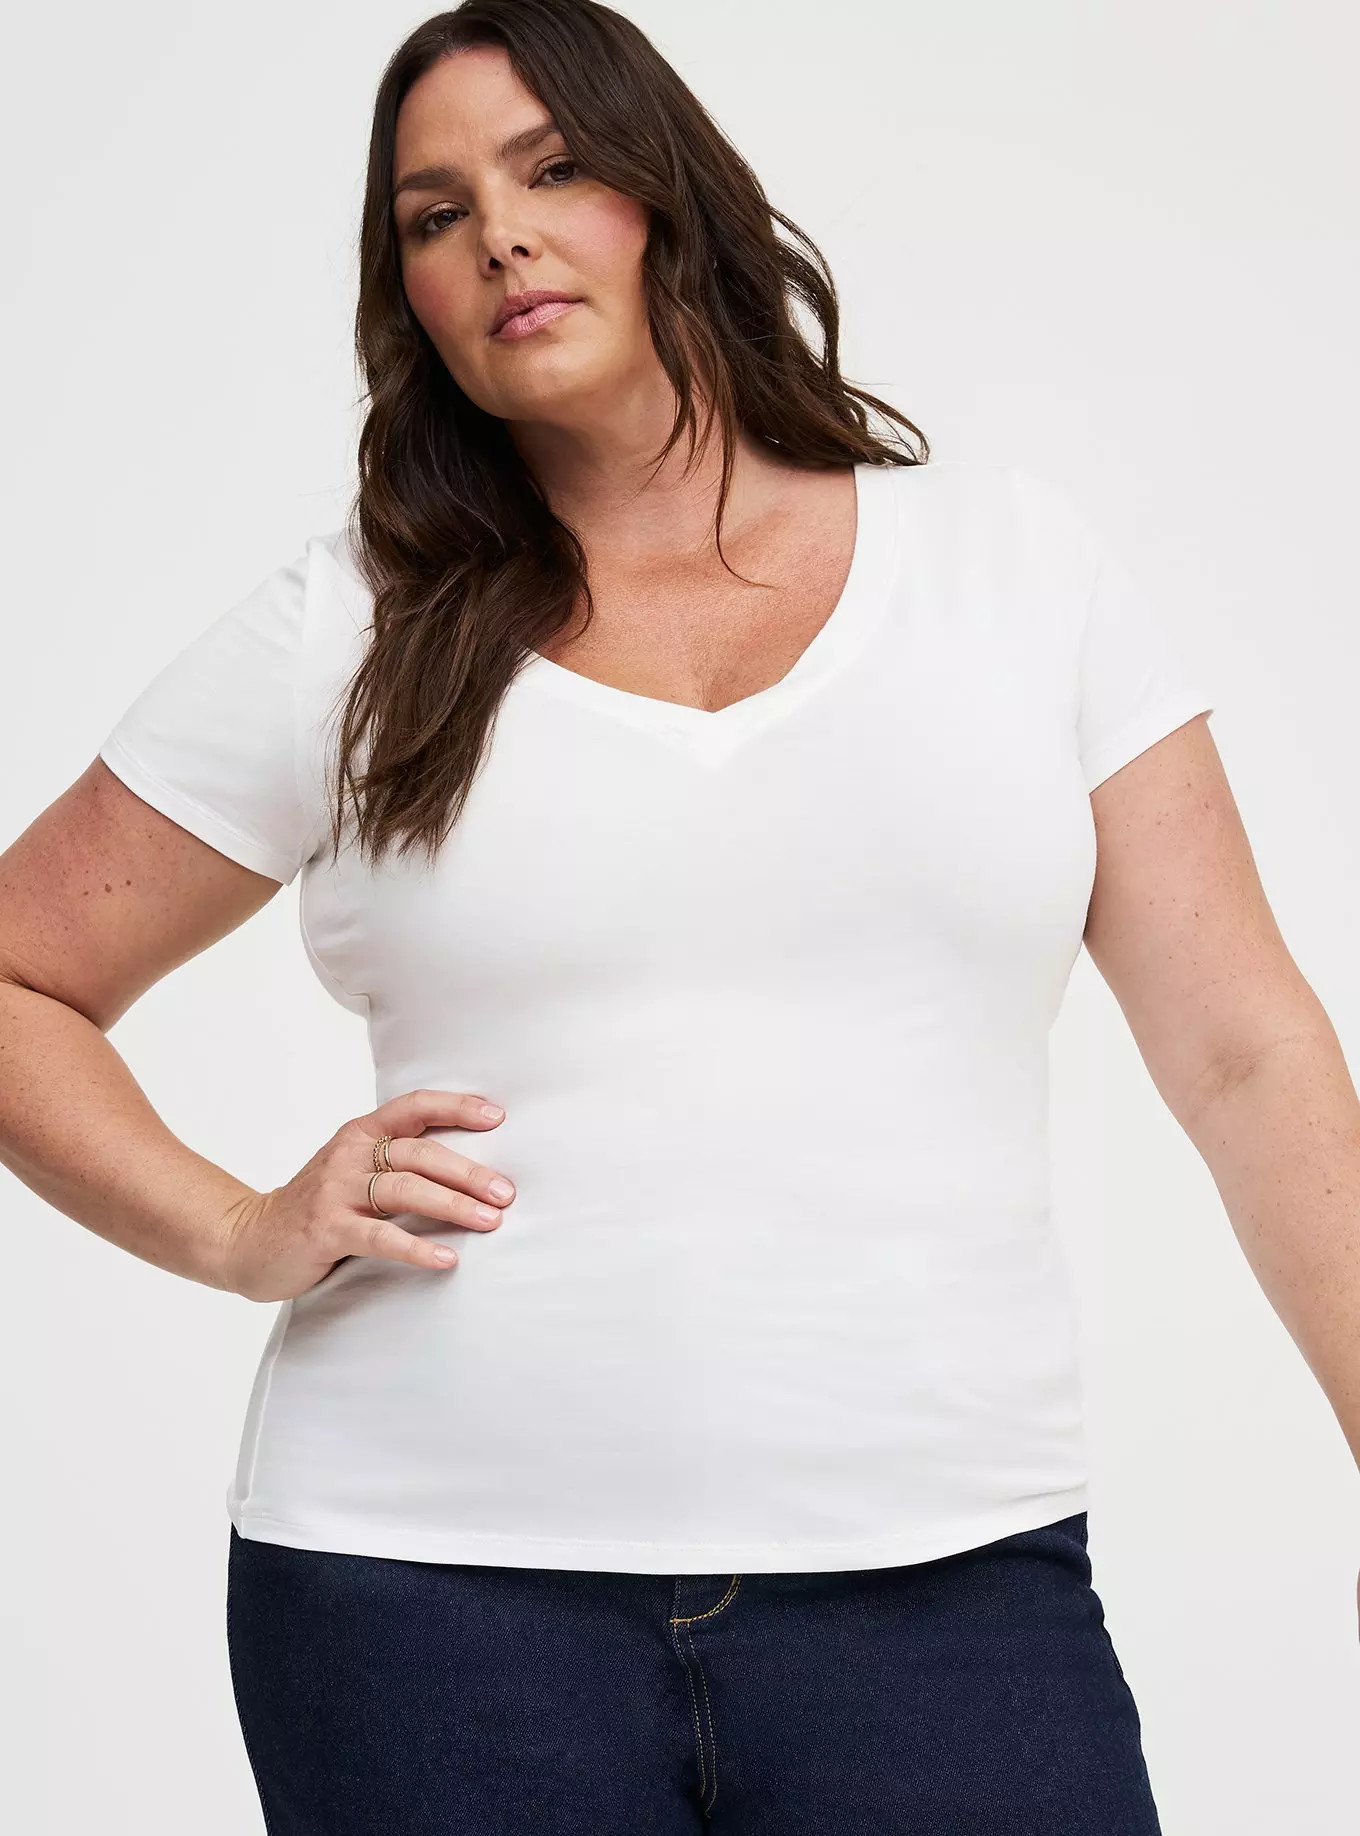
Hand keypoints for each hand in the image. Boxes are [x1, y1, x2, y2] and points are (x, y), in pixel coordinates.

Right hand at [217, 1089, 514, 1301]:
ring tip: (490, 1221)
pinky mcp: (326, 1229)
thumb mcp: (353, 1171)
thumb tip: (471, 1170)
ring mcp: (335, 1191)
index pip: (414, 1106)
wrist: (249, 1239)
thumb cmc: (317, 1206)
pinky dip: (418, 1247)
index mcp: (360, 1133)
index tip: (498, 1118)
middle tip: (506, 1192)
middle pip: (420, 1153)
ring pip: (405, 1190)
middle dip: (469, 1172)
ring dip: (454, 1205)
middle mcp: (348, 1154)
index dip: (457, 1107)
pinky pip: (380, 1237)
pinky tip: (447, 1258)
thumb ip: (396, 1163)